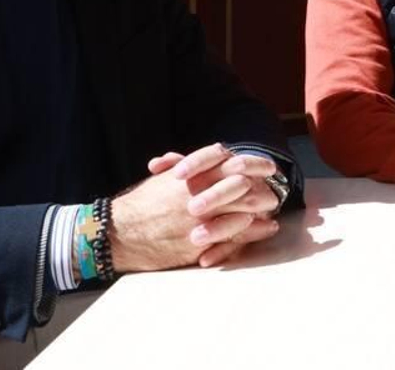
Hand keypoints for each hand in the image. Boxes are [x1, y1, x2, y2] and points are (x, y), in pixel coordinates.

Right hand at [111, 144, 282, 271]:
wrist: (120, 233)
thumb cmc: (142, 203)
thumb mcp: (165, 178)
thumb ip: (192, 164)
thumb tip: (217, 154)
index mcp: (191, 175)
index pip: (230, 161)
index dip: (253, 163)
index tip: (267, 167)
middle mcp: (198, 194)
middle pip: (243, 185)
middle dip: (262, 187)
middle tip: (274, 190)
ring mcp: (200, 219)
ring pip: (242, 210)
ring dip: (261, 209)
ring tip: (271, 209)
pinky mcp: (199, 241)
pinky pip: (233, 235)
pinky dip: (253, 230)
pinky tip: (265, 228)